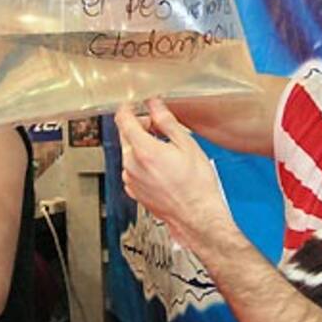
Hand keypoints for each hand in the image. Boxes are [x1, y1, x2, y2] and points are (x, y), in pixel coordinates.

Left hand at [114, 98, 233, 248]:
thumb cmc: (197, 186)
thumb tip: (156, 106)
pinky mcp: (134, 191)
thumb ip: (167, 122)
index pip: (124, 120)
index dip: (128, 108)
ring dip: (142, 146)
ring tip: (166, 151)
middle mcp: (131, 165)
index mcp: (143, 150)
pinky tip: (162, 168)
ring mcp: (130, 180)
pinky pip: (133, 170)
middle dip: (140, 127)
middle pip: (125, 135)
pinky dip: (143, 164)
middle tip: (160, 128)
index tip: (135, 105)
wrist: (197, 217)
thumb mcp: (187, 146)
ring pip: (129, 153)